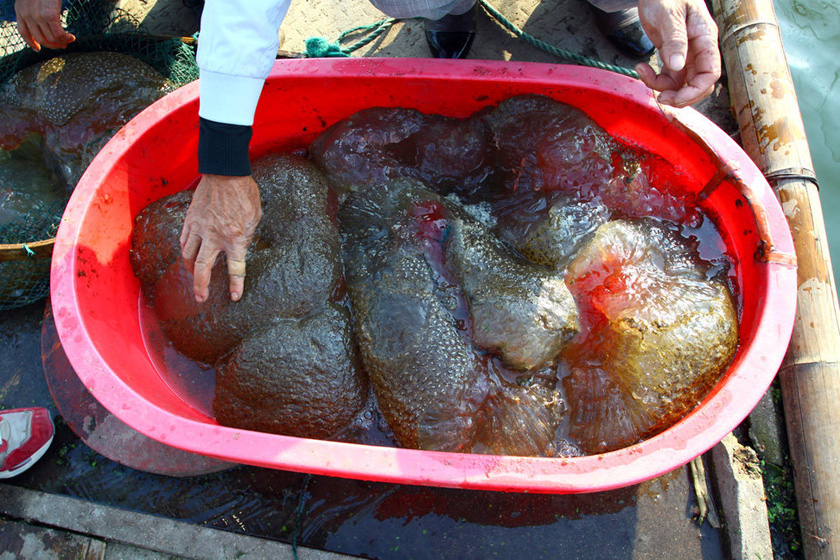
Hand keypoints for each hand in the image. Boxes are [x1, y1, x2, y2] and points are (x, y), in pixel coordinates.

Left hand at [15, 0, 74, 51]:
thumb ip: (31, 8)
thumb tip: (41, 18)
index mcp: (20, 9)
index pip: (24, 32)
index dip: (31, 43)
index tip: (38, 49)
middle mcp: (27, 15)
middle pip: (39, 39)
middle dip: (52, 45)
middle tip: (61, 46)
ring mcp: (37, 16)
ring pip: (50, 39)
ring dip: (61, 42)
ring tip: (68, 41)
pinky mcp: (49, 16)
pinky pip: (58, 34)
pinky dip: (66, 38)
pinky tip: (72, 37)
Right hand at [180, 174, 261, 302]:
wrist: (225, 172)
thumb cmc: (244, 193)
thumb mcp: (255, 217)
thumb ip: (248, 235)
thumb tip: (240, 248)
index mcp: (236, 237)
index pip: (235, 268)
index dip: (236, 284)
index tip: (235, 296)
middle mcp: (215, 236)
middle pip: (203, 268)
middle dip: (201, 286)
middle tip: (201, 297)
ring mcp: (200, 228)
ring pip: (188, 256)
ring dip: (190, 270)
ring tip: (193, 278)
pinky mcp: (190, 220)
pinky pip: (184, 240)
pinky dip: (185, 251)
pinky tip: (187, 256)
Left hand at [635, 0, 720, 106]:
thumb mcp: (669, 15)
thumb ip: (675, 40)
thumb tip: (678, 65)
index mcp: (705, 38)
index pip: (710, 73)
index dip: (696, 91)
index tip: (675, 97)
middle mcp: (698, 48)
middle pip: (698, 83)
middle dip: (680, 95)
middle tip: (660, 98)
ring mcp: (686, 53)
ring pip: (681, 83)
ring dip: (662, 86)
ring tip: (642, 73)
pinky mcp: (672, 54)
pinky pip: (668, 76)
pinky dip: (654, 78)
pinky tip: (641, 68)